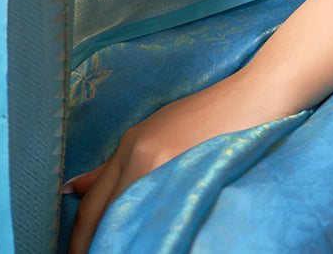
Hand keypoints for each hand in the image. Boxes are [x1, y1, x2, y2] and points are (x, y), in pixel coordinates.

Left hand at [64, 72, 285, 252]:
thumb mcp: (159, 132)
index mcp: (129, 145)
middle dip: (96, 246)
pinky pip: (160, 217)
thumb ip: (118, 165)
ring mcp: (162, 165)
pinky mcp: (189, 175)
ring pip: (128, 220)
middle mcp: (138, 155)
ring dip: (124, 243)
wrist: (258, 94)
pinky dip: (153, 237)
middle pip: (103, 216)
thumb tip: (74, 189)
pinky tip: (157, 243)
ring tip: (127, 252)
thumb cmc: (212, 114)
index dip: (81, 240)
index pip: (90, 207)